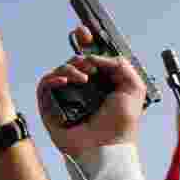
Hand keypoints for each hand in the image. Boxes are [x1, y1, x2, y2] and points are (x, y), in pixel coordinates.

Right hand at [36, 25, 145, 155]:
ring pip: (61, 68)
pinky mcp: (51, 105)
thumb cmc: (120, 126)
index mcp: (102, 83)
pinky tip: (65, 81)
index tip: (84, 32)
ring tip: (83, 78)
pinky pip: (46, 83)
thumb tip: (98, 56)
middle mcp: (84, 87)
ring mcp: (67, 96)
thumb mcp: (133, 89)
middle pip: (75, 59)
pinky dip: (54, 77)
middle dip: (81, 54)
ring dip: (72, 67)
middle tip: (90, 64)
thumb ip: (121, 65)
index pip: (91, 57)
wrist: (105, 147)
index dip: (87, 42)